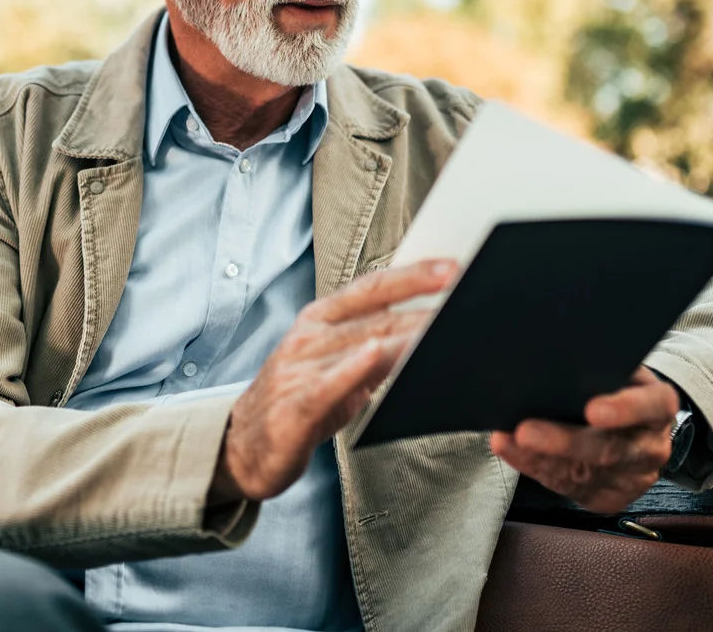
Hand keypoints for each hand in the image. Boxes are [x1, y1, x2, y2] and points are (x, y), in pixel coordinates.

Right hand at [210, 259, 458, 503]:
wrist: (244, 447)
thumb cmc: (299, 401)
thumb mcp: (337, 366)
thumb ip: (375, 346)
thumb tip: (425, 330)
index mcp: (318, 319)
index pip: (372, 288)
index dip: (413, 275)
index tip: (453, 266)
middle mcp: (308, 336)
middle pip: (375, 314)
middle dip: (423, 304)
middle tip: (468, 295)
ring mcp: (299, 369)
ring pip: (361, 345)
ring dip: (406, 336)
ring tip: (446, 329)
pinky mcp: (294, 406)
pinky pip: (329, 384)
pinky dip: (353, 367)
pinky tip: (376, 354)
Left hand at [489, 367, 678, 513]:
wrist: (632, 423)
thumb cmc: (615, 385)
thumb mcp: (617, 368)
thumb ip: (598, 367)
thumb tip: (554, 358)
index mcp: (659, 405)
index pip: (651, 405)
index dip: (624, 409)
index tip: (592, 410)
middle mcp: (652, 445)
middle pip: (611, 449)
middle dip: (563, 442)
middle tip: (525, 431)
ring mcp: (635, 477)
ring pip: (586, 475)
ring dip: (540, 460)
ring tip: (507, 443)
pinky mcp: (612, 497)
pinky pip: (573, 489)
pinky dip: (539, 470)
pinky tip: (516, 455)